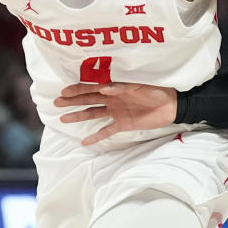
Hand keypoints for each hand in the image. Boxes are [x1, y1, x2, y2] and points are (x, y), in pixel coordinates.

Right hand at [54, 82, 177, 145]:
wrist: (171, 105)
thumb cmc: (156, 90)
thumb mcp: (138, 85)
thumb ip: (121, 86)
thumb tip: (104, 87)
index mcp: (114, 87)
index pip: (92, 87)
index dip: (78, 89)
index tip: (64, 91)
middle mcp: (112, 99)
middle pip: (88, 100)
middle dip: (72, 101)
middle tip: (56, 103)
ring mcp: (116, 112)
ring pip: (93, 114)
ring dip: (79, 116)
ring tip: (64, 119)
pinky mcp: (123, 124)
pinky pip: (106, 131)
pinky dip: (96, 136)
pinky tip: (85, 141)